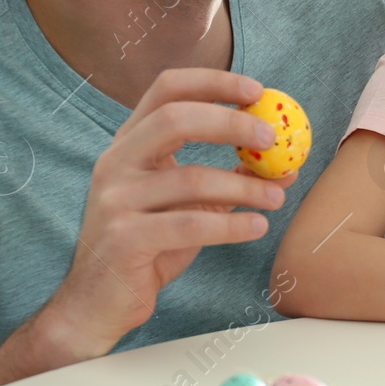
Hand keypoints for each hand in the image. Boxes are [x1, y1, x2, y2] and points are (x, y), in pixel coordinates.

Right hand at [39, 69, 292, 359]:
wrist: (98, 303)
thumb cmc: (150, 246)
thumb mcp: (191, 206)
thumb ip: (231, 181)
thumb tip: (286, 167)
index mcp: (130, 143)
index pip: (166, 89)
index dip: (213, 82)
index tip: (257, 91)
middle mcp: (116, 162)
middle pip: (175, 119)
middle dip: (231, 123)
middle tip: (273, 139)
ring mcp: (115, 199)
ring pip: (190, 178)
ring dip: (244, 188)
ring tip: (276, 199)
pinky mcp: (124, 238)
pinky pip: (189, 225)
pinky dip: (231, 225)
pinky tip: (257, 227)